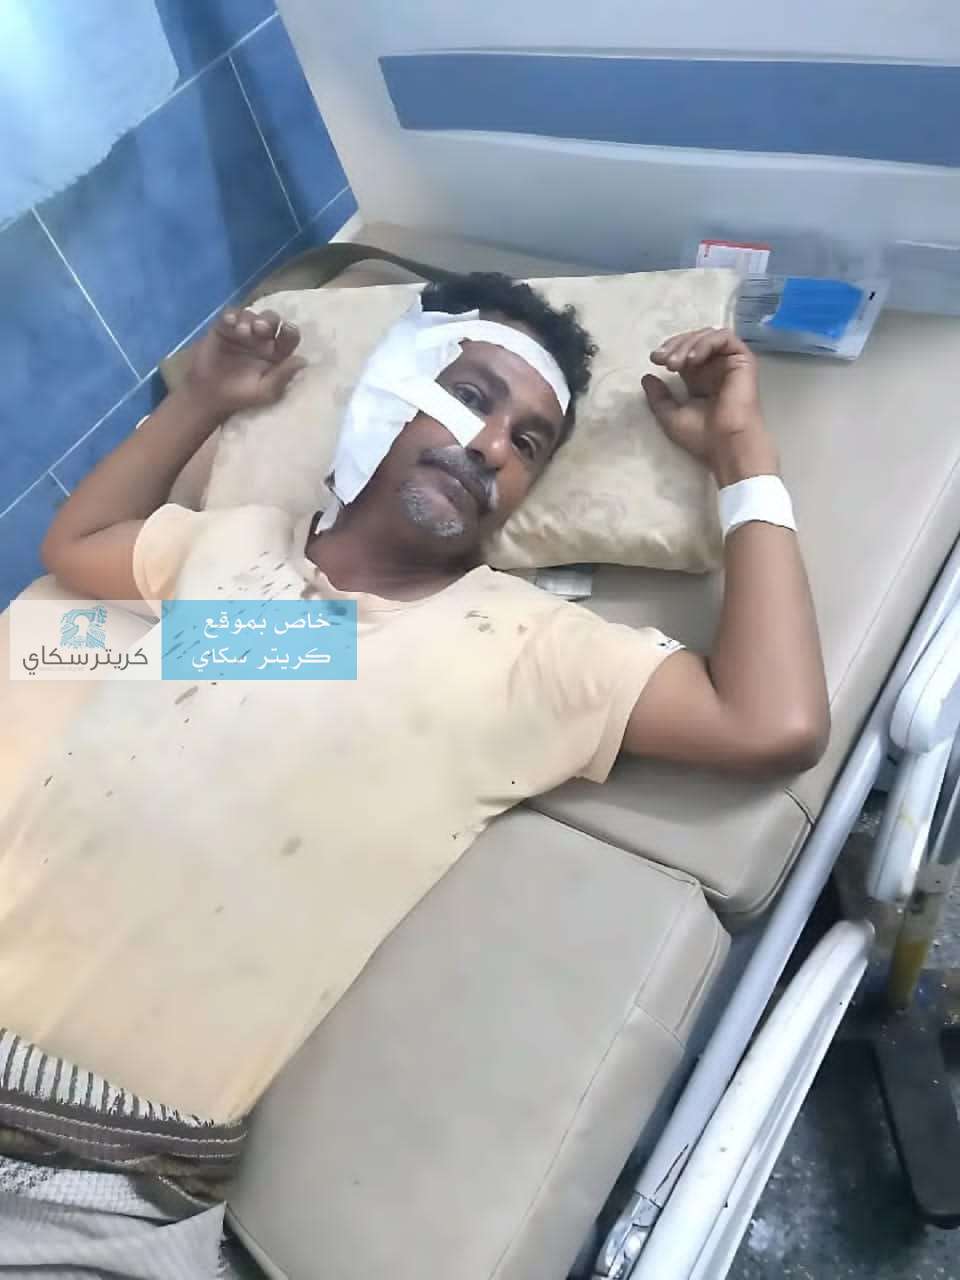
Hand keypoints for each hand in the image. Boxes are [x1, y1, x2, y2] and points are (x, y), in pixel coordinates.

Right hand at [184, 307, 306, 417]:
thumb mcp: (265, 391)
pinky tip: (230, 322)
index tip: (287, 330)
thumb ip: (283, 376)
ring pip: (251, 315)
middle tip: (261, 328)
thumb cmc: (241, 395)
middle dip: (268, 320)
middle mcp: (262, 339)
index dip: (290, 331)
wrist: (209, 396)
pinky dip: (230, 316)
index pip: (288, 337)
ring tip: (243, 331)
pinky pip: (229, 316)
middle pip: (271, 320)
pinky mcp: (223, 328)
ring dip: (249, 319)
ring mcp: (243, 331)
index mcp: (277, 353)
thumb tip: (304, 361)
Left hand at [642, 328, 777, 482]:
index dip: (669, 350)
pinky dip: (706, 343)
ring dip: (687, 344)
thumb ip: (658, 397)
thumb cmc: (702, 437)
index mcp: (700, 380)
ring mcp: (730, 363)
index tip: (654, 359)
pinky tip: (692, 360)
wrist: (727, 445)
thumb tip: (646, 376)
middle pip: (694, 341)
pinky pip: (725, 337)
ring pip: (708, 336)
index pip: (684, 352)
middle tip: (662, 358)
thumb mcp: (670, 416)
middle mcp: (715, 369)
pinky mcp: (743, 360)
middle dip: (675, 345)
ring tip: (675, 363)